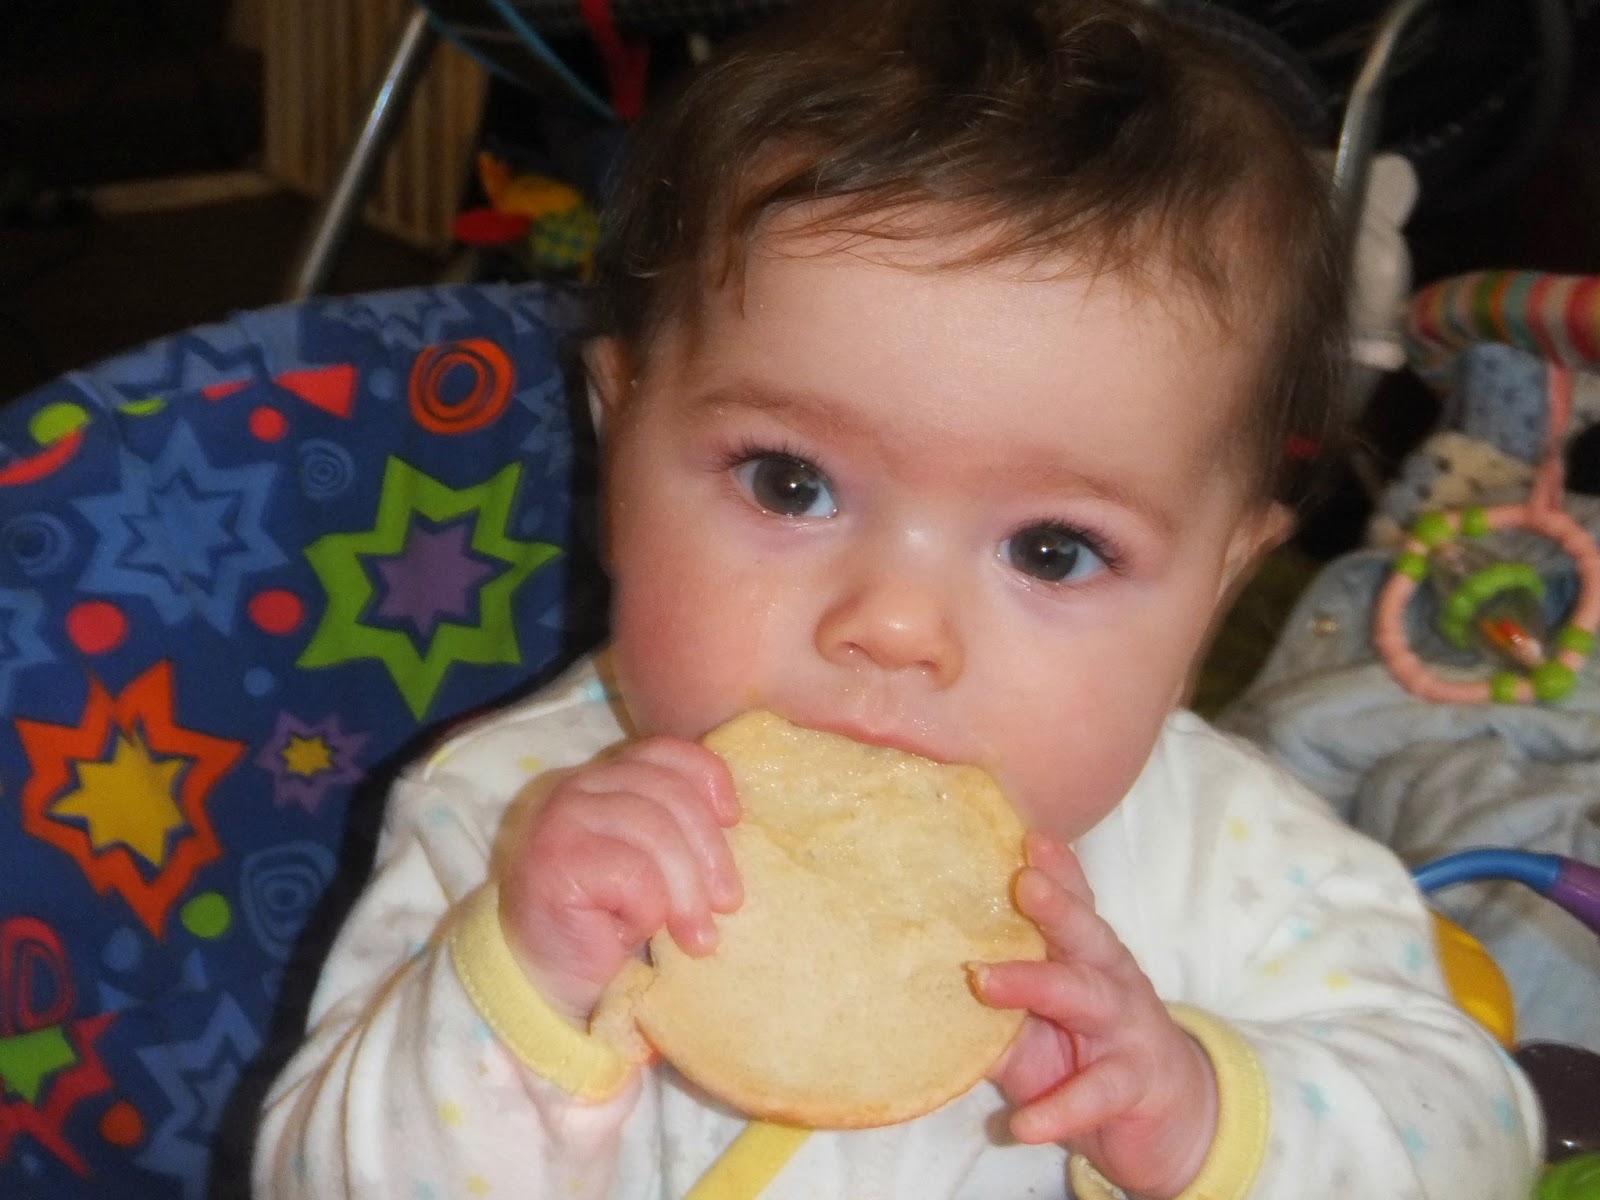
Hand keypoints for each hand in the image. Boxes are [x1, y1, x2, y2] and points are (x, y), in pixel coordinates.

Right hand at [497, 736, 741, 1024]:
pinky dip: (649, 909)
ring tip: (698, 938)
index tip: (734, 821)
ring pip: (656, 832)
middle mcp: (578, 787)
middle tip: (727, 905)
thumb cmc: (610, 924)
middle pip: (670, 792)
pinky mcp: (555, 861)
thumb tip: (734, 817)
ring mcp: (562, 819)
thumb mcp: (655, 865)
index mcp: (604, 779)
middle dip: (710, 852)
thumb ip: (677, 827)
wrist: (553, 986)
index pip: (665, 751)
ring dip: (687, 892)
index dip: (708, 777)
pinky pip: (633, 874)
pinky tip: (635, 932)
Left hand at [973, 832, 1216, 1198]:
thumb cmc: (1082, 1054)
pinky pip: (1096, 1094)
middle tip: (1021, 881)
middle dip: (1055, 905)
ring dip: (1037, 984)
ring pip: (1087, 997)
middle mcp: (1109, 976)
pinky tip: (1024, 1124)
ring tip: (985, 980)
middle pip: (1086, 932)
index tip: (1027, 835)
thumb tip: (917, 977)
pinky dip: (1060, 1108)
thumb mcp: (1032, 1023)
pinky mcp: (1135, 1083)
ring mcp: (1126, 1027)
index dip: (1055, 867)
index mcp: (1083, 951)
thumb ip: (990, 999)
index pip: (1071, 900)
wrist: (1164, 1121)